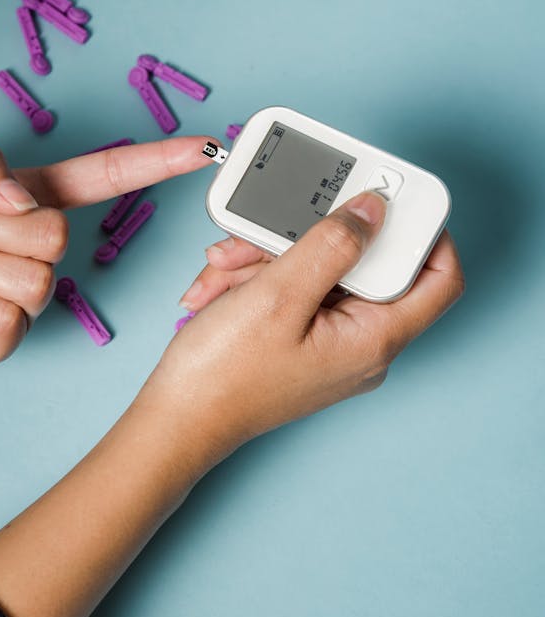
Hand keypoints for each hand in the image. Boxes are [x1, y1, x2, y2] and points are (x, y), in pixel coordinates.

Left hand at [0, 136, 214, 371]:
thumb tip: (25, 198)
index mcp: (20, 197)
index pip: (101, 177)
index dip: (152, 161)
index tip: (201, 147)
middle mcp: (27, 244)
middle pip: (58, 233)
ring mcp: (17, 293)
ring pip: (37, 276)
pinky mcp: (1, 336)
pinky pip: (9, 315)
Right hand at [140, 191, 464, 470]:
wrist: (176, 419)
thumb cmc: (223, 375)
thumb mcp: (278, 295)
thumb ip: (332, 246)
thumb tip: (373, 210)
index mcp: (374, 339)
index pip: (440, 278)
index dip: (426, 231)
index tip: (393, 197)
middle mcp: (362, 344)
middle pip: (363, 265)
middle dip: (309, 239)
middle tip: (265, 233)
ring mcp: (331, 343)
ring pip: (320, 272)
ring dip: (269, 257)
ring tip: (226, 268)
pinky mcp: (302, 339)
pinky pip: (296, 289)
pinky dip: (260, 277)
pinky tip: (222, 285)